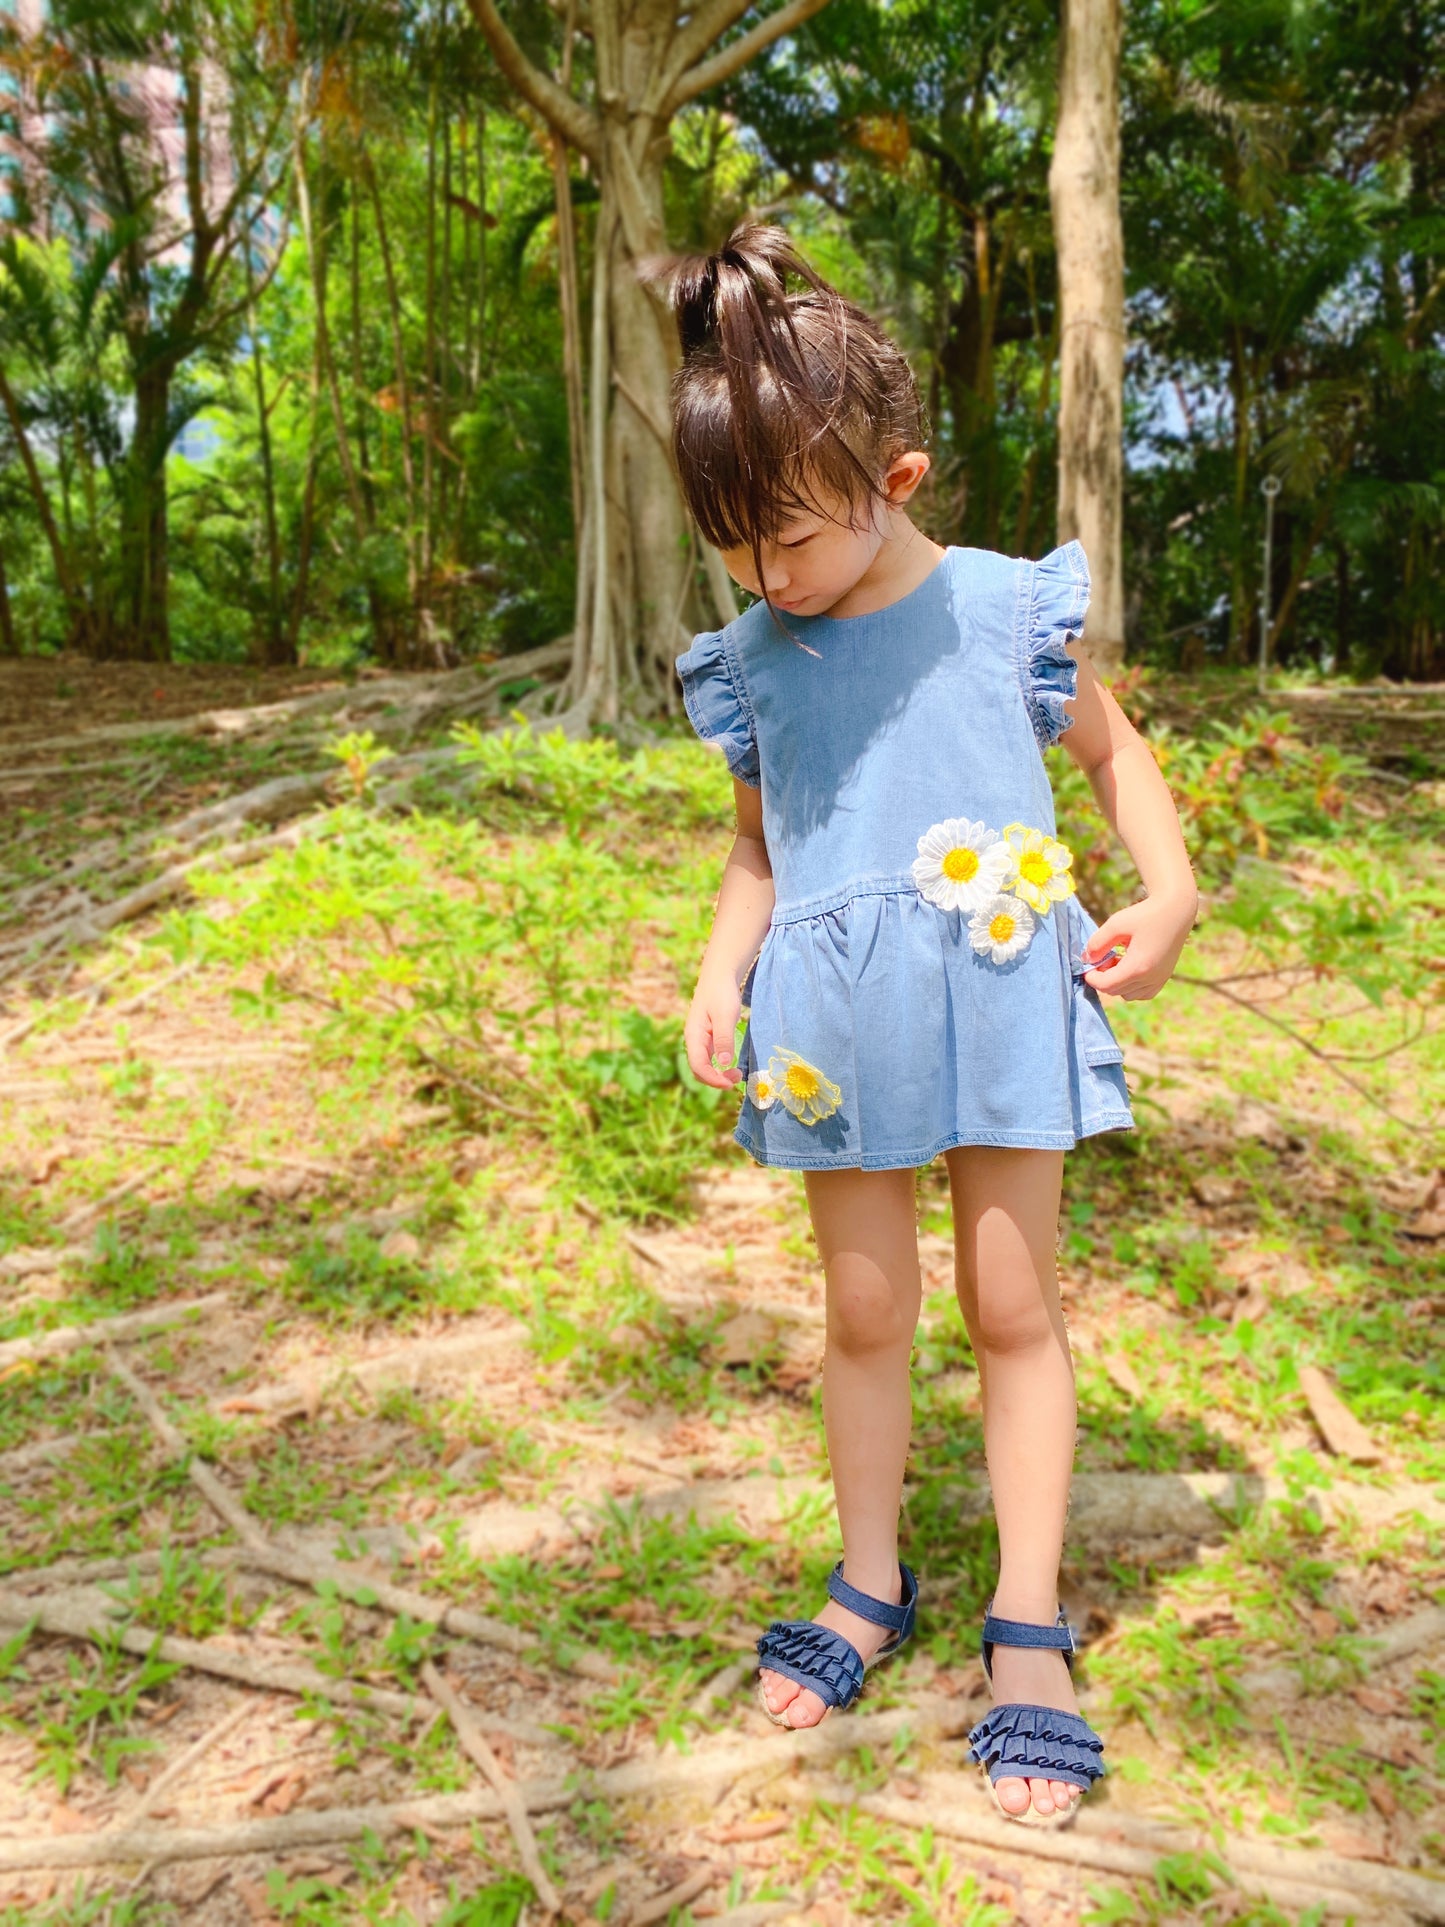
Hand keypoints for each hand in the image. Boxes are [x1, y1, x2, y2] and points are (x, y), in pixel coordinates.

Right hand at [685, 969, 743, 1087]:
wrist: (720, 973)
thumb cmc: (722, 992)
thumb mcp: (725, 1015)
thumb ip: (724, 1039)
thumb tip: (723, 1063)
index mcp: (693, 1036)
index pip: (699, 1066)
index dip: (713, 1079)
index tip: (731, 1084)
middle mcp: (694, 1040)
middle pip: (699, 1069)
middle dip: (715, 1079)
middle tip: (737, 1080)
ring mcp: (700, 1038)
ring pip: (704, 1064)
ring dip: (718, 1074)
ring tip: (737, 1074)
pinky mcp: (708, 1035)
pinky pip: (710, 1057)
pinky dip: (720, 1066)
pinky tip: (732, 1064)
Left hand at [1082, 891, 1196, 1000]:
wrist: (1176, 909)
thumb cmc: (1145, 914)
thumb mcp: (1116, 923)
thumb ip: (1097, 943)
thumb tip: (1087, 959)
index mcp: (1138, 966)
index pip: (1106, 985)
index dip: (1091, 977)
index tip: (1087, 963)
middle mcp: (1151, 978)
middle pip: (1116, 991)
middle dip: (1103, 978)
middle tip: (1103, 957)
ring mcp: (1160, 979)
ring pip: (1128, 995)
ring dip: (1117, 982)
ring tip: (1117, 960)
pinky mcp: (1165, 977)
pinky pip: (1143, 993)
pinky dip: (1132, 986)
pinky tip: (1129, 966)